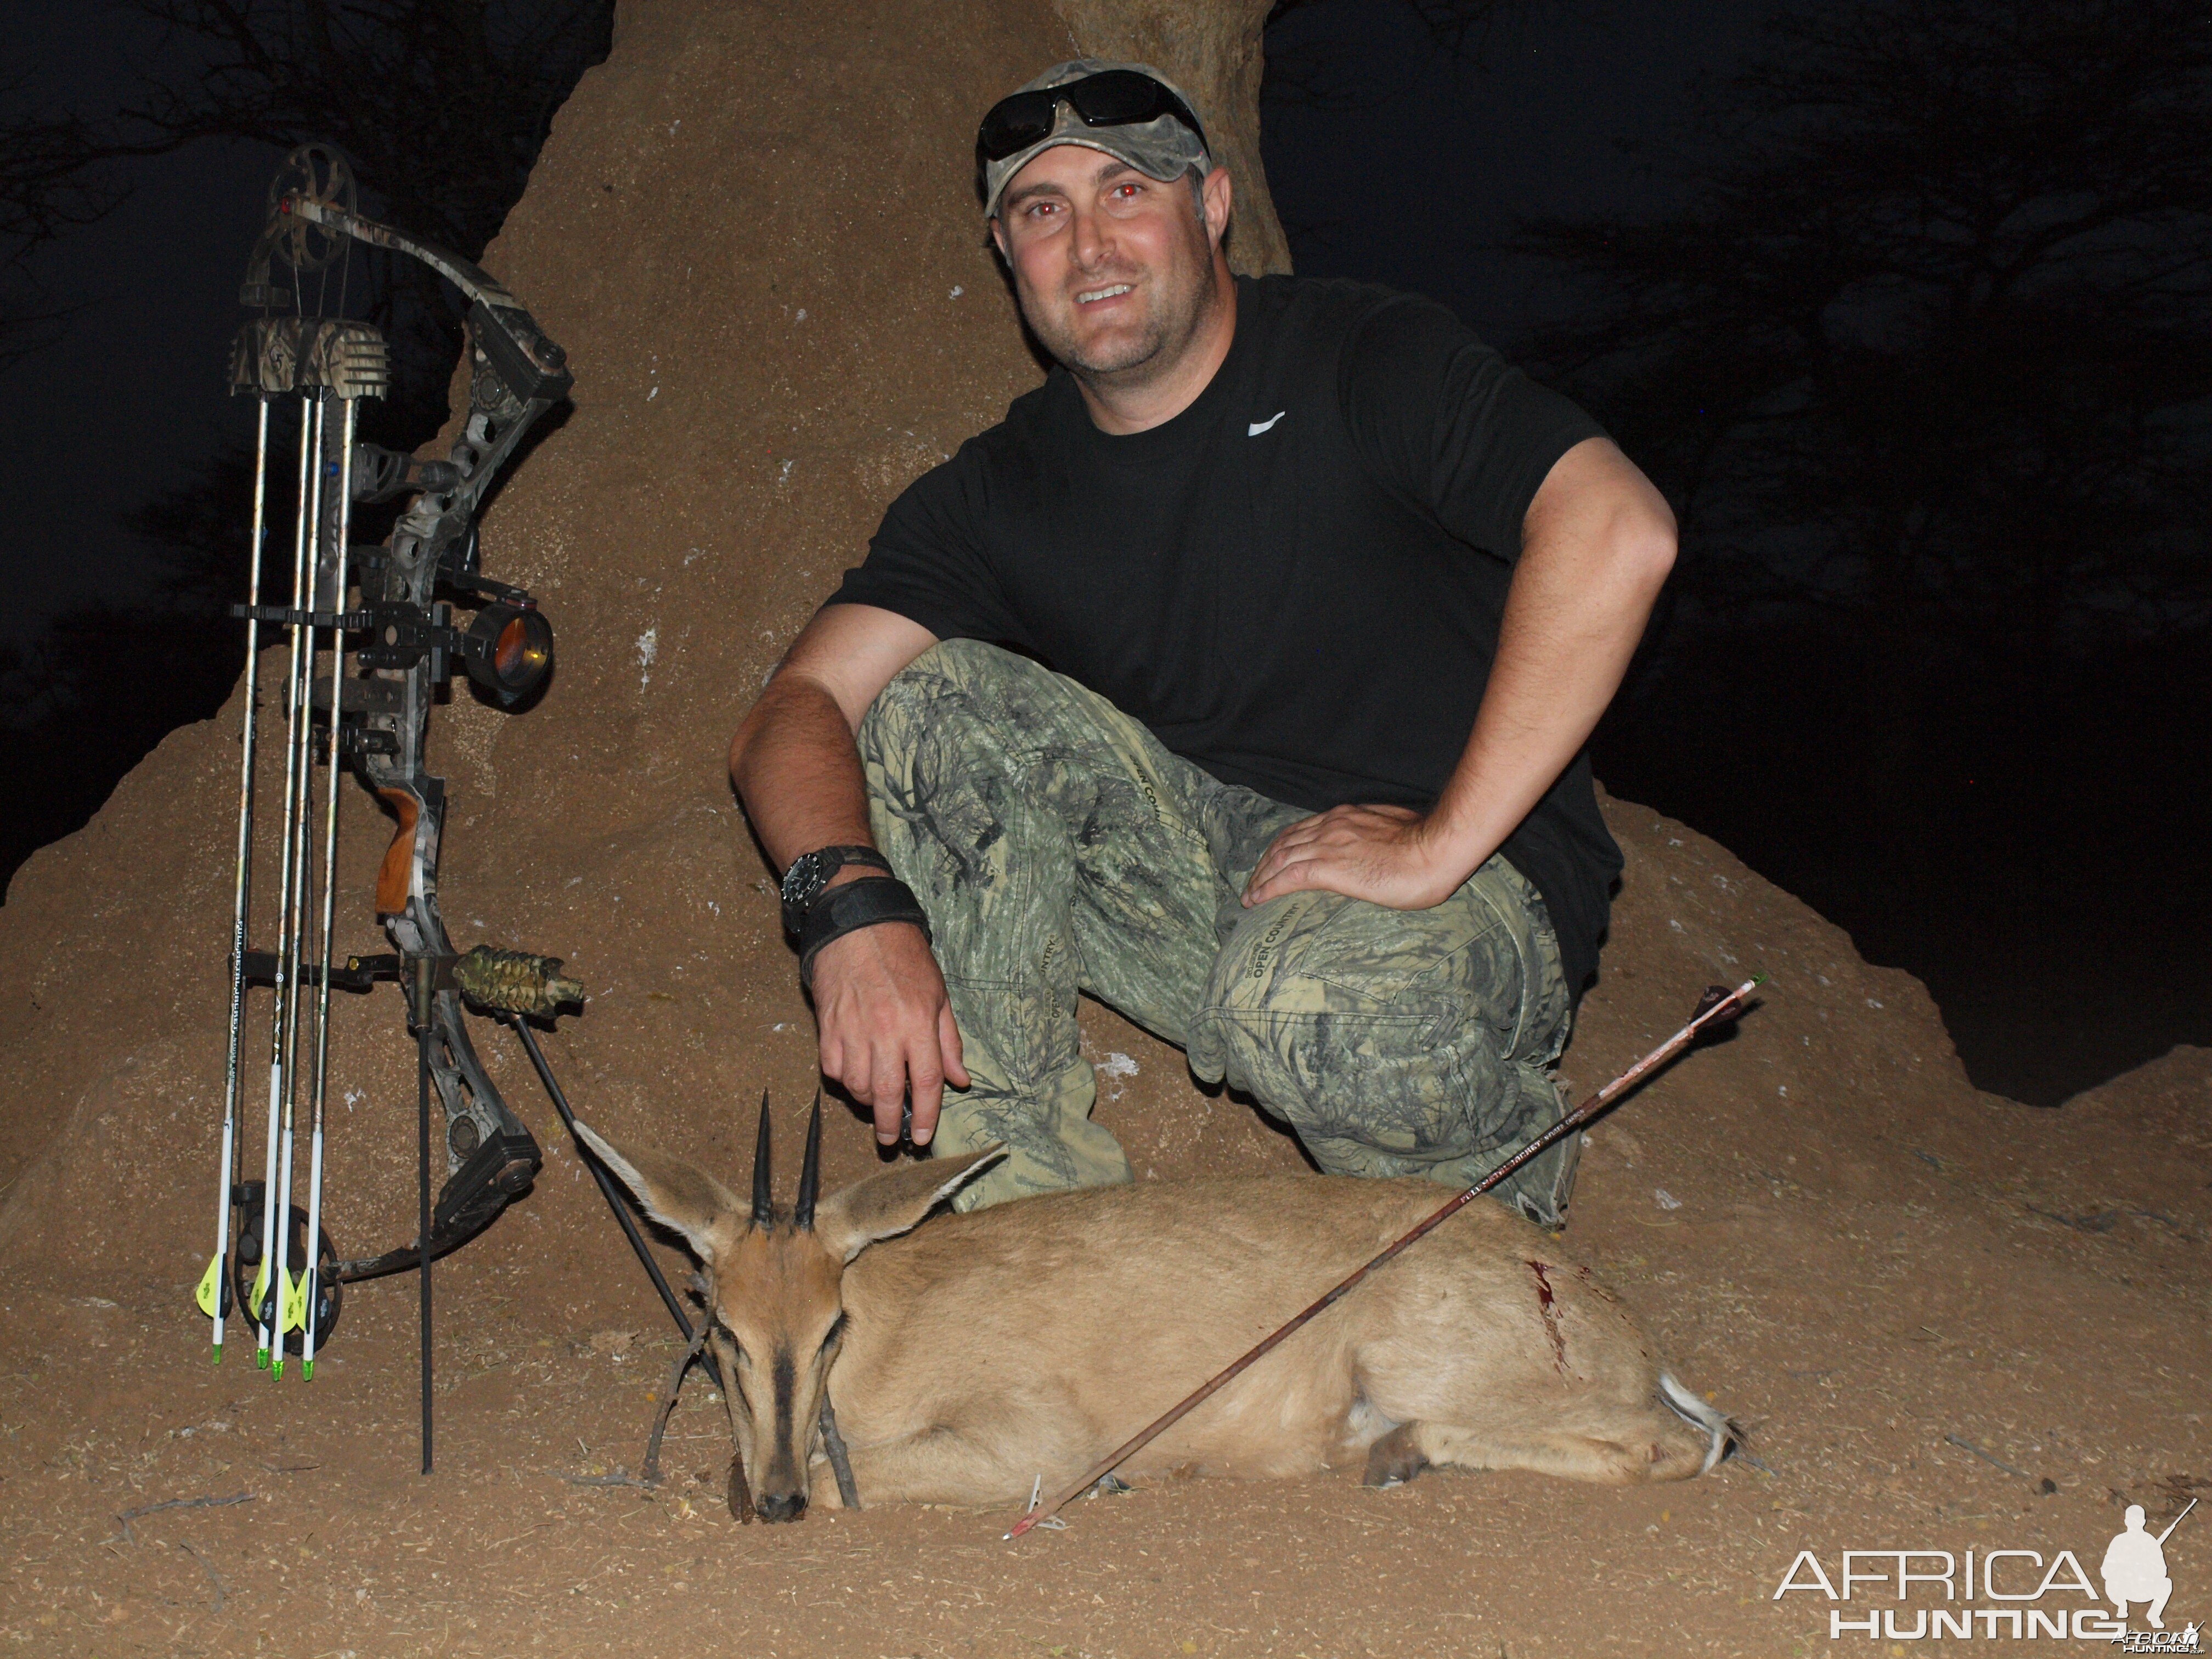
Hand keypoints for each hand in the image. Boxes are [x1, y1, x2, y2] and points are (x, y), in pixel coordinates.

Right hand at [809, 918, 968, 1145]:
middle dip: (890, 1124)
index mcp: (918, 1023)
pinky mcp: (827, 1026)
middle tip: (891, 1139)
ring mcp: (852, 1030)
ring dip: (868, 1101)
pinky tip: (854, 1076)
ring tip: (877, 1100)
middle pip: (888, 1093)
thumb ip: (948, 1043)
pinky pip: (833, 1069)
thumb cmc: (904, 958)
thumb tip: (960, 1081)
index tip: (922, 1136)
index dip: (926, 1115)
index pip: (926, 1082)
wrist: (858, 926)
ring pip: (857, 1086)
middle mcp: (885, 1031)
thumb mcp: (939, 995)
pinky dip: (844, 1080)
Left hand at [1241, 804, 1467, 910]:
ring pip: (1280, 858)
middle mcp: (1331, 825)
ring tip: (1251, 895)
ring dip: (1261, 877)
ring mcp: (1328, 844)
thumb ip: (1377, 835)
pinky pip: (1288, 877)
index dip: (1284, 845)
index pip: (1303, 829)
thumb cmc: (1428, 846)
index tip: (1275, 859)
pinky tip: (1257, 899)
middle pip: (1285, 842)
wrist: (1436, 849)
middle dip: (1266, 861)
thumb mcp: (1397, 830)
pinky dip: (1268, 888)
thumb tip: (1376, 845)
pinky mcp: (1329, 867)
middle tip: (1255, 881)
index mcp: (1347, 816)